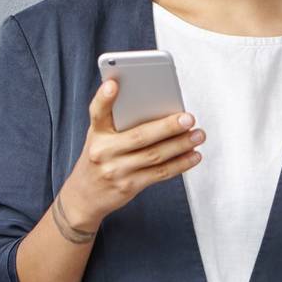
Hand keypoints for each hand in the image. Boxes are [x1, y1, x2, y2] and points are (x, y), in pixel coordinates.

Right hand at [57, 79, 204, 231]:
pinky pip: (159, 173)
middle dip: (167, 126)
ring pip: (154, 155)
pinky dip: (180, 164)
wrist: (83, 197)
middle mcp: (103, 151)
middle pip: (139, 136)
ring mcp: (116, 171)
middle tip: (188, 118)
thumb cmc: (99, 159)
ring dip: (180, 145)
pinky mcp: (128, 186)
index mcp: (96, 133)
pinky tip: (193, 155)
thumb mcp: (100, 138)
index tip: (113, 84)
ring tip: (198, 135)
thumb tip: (159, 108)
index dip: (104, 98)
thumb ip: (120, 122)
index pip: (97, 112)